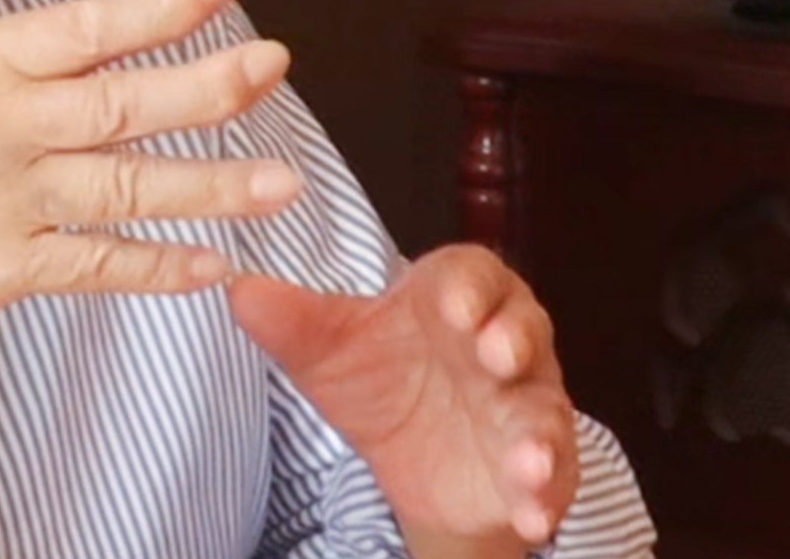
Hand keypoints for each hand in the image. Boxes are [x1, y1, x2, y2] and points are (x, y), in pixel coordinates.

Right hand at [0, 0, 302, 450]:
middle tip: (272, 65)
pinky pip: (100, 267)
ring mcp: (3, 201)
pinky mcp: (1, 269)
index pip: (86, 24)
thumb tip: (69, 60)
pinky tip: (213, 264)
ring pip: (131, 187)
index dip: (162, 2)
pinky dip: (162, 266)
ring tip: (281, 181)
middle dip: (212, 85)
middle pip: (126, 101)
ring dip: (215, 185)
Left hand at [227, 245, 579, 556]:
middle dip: (511, 338)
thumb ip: (291, 322)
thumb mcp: (330, 354)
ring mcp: (524, 404)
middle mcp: (501, 344)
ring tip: (527, 458)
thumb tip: (237, 288)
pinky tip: (532, 516)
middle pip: (520, 327)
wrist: (416, 465)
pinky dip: (545, 493)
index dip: (466, 285)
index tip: (450, 303)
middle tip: (494, 352)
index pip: (470, 274)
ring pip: (542, 408)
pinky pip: (552, 475)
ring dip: (538, 432)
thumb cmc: (384, 380)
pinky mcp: (538, 460)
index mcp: (453, 300)